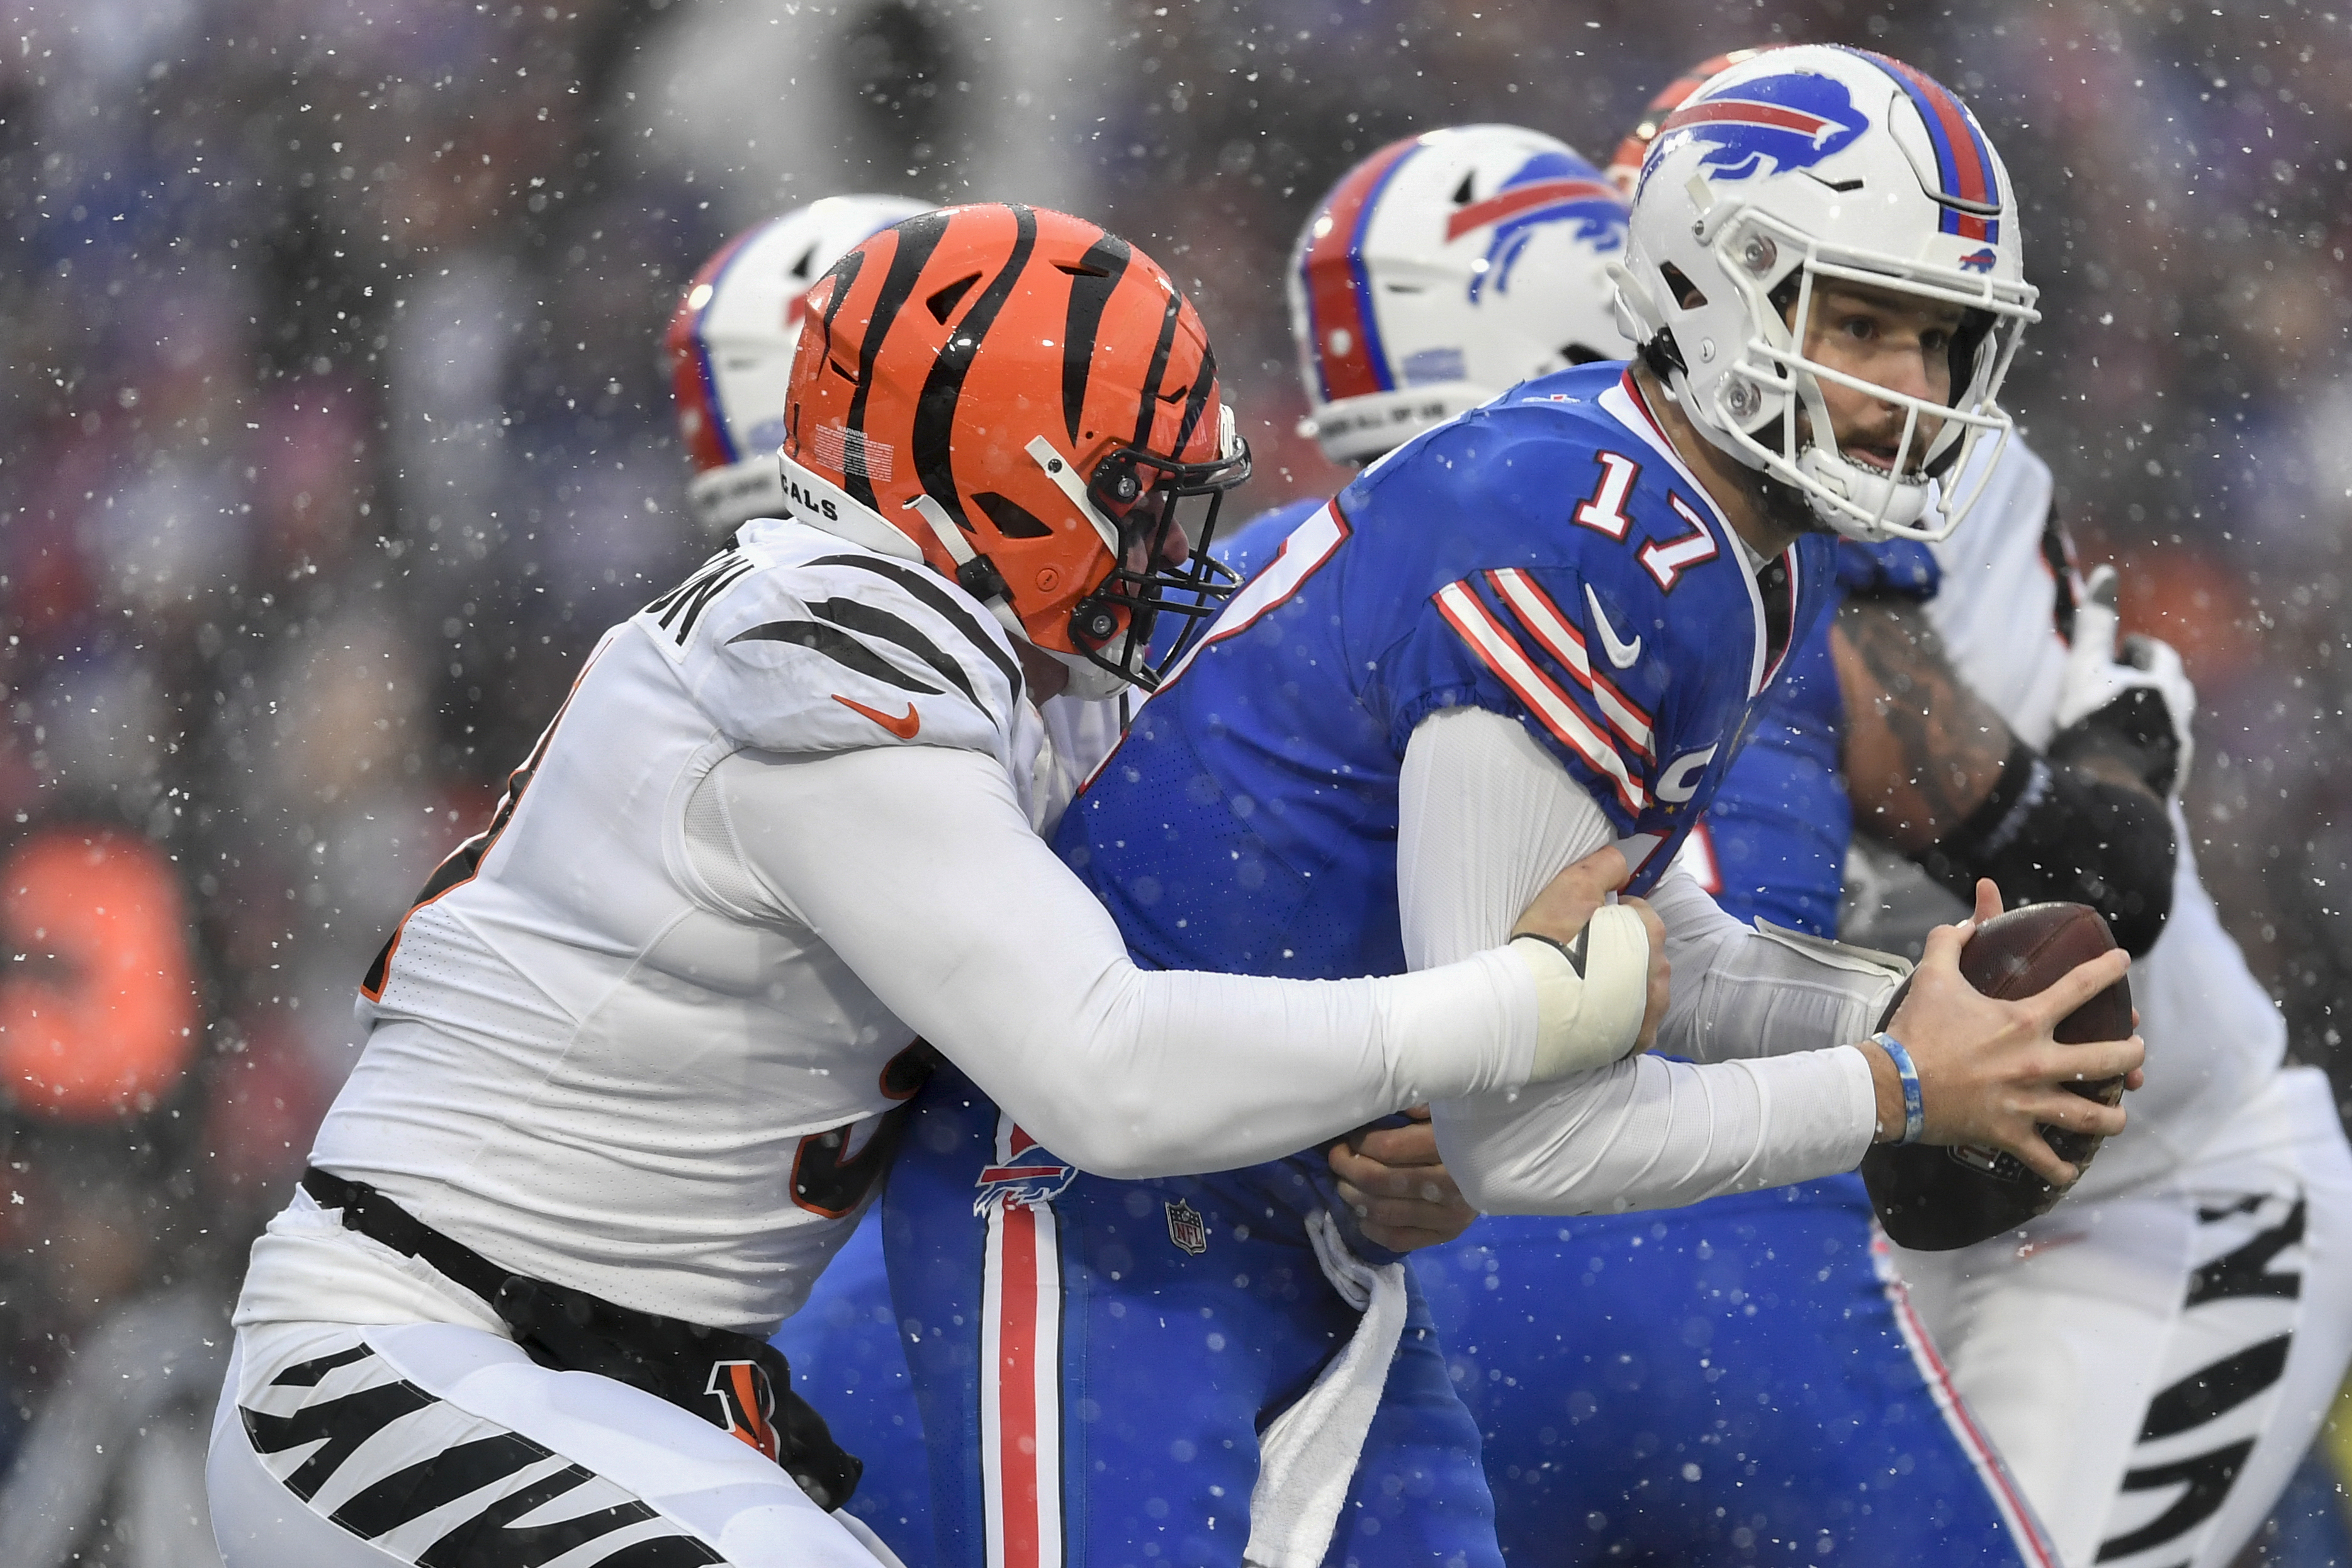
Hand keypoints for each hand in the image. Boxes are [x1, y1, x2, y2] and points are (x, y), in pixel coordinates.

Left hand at [1327, 1107, 1477, 1251]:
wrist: (1511, 1160)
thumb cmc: (1474, 1126)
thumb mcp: (1453, 1105)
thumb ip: (1422, 1104)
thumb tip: (1388, 1108)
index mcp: (1451, 1148)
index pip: (1389, 1148)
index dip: (1360, 1143)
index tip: (1349, 1136)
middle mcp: (1452, 1186)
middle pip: (1382, 1181)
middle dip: (1349, 1168)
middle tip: (1336, 1157)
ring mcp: (1450, 1216)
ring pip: (1386, 1212)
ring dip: (1355, 1197)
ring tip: (1343, 1183)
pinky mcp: (1449, 1235)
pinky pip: (1401, 1239)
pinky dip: (1373, 1230)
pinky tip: (1360, 1215)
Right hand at [1509, 847, 1670, 1052]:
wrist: (1526, 1009)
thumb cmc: (1548, 945)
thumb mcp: (1571, 888)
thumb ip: (1604, 866)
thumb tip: (1624, 857)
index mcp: (1649, 933)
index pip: (1639, 913)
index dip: (1611, 915)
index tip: (1585, 925)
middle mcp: (1659, 972)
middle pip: (1643, 952)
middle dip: (1620, 951)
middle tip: (1582, 956)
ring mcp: (1651, 1010)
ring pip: (1643, 989)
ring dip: (1622, 985)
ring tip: (1585, 988)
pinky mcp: (1637, 1040)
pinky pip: (1635, 1023)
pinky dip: (1619, 1018)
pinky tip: (1592, 1014)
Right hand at [1863, 878, 2142, 1186]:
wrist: (1891, 1083)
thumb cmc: (1915, 1029)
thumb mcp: (1931, 977)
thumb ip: (1949, 943)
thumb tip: (1963, 922)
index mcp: (2023, 1020)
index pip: (2080, 988)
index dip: (2108, 970)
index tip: (2123, 962)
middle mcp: (2035, 1062)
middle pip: (2108, 1060)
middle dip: (2132, 1056)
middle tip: (2136, 1053)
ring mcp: (2026, 1102)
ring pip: (2091, 1116)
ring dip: (2112, 1117)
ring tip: (2118, 1115)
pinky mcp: (2009, 1133)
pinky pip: (2045, 1159)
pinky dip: (2061, 1167)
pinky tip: (2071, 1169)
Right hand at [2052, 564, 2194, 796]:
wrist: (2107, 793)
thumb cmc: (2092, 725)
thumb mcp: (2085, 667)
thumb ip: (2096, 622)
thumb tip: (2107, 570)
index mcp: (2163, 685)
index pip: (2159, 655)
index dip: (2139, 649)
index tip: (2122, 649)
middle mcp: (2179, 716)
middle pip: (2176, 689)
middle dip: (2155, 681)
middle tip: (2128, 682)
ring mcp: (2178, 752)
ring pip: (2174, 724)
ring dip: (2157, 716)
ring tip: (2131, 720)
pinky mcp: (2170, 783)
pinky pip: (2166, 758)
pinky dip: (2152, 750)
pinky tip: (2130, 758)